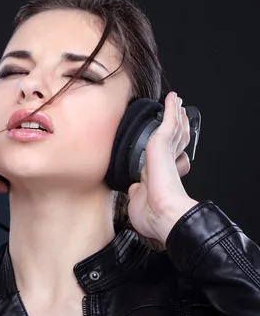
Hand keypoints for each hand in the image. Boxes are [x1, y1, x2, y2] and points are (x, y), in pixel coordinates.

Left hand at [126, 92, 198, 246]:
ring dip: (176, 115)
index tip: (168, 144)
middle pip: (174, 140)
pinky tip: (172, 99)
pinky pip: (168, 121)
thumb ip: (137, 192)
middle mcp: (166, 163)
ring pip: (174, 129)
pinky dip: (171, 109)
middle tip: (179, 115)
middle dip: (177, 127)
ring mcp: (167, 153)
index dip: (169, 149)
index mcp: (160, 177)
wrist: (163, 214)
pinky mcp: (162, 143)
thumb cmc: (153, 216)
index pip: (166, 158)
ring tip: (177, 105)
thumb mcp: (138, 202)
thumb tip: (136, 188)